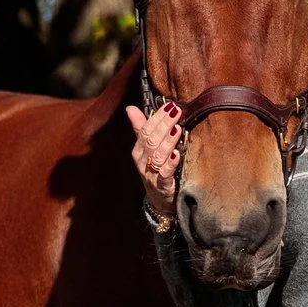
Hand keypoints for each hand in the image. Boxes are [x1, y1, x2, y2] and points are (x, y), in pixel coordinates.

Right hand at [128, 101, 183, 223]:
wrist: (159, 200)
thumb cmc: (155, 170)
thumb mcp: (147, 149)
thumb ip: (141, 128)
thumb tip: (130, 108)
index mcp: (138, 150)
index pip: (145, 130)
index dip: (157, 117)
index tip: (169, 105)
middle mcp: (142, 161)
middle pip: (151, 140)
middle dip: (164, 125)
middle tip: (175, 112)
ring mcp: (151, 174)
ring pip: (158, 155)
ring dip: (168, 141)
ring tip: (177, 129)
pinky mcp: (162, 186)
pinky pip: (164, 174)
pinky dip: (170, 164)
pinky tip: (176, 154)